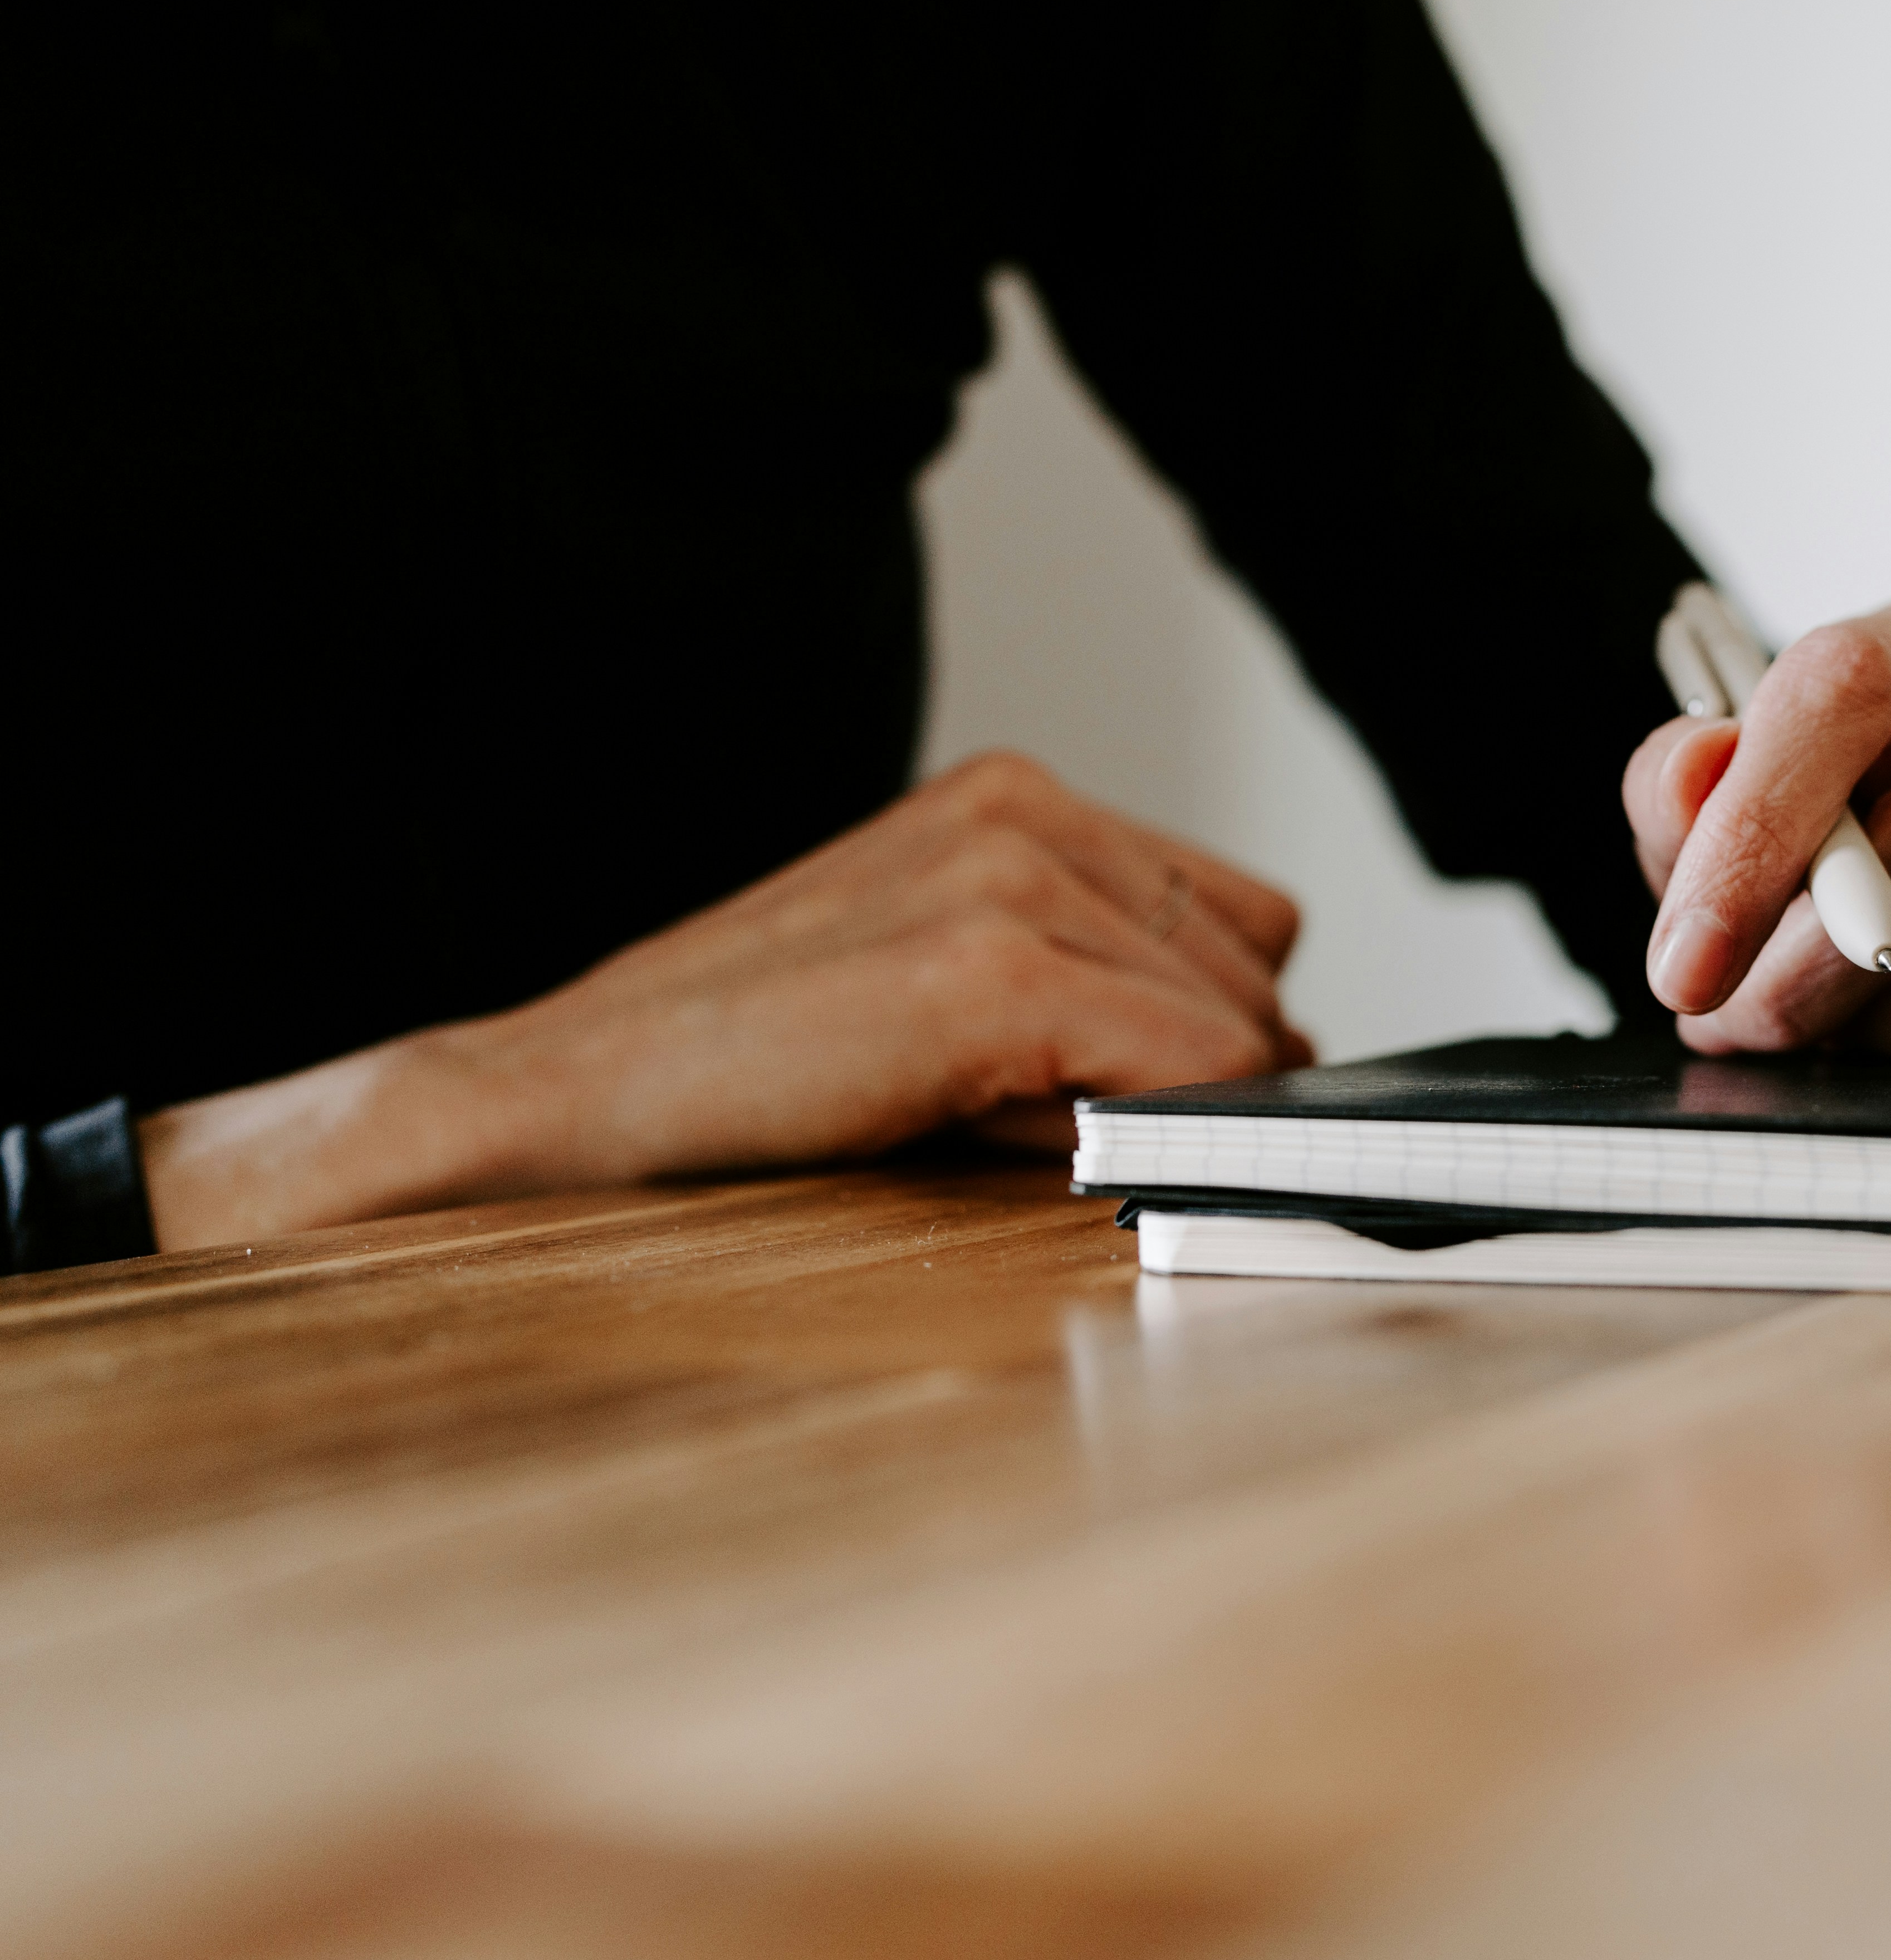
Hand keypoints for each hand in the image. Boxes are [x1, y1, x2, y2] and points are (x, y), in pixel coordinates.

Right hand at [139, 754, 1306, 1249]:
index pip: (1234, 914)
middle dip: (1197, 1066)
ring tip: (1019, 1140)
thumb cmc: (747, 1073)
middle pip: (1253, 965)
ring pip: (1234, 1019)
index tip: (1179, 1099)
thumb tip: (1257, 1061)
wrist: (564, 1109)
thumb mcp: (941, 991)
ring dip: (1163, 1104)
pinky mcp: (991, 971)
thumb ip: (1084, 986)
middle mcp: (1021, 813)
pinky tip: (1064, 1158)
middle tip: (1075, 1134)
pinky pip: (1194, 1063)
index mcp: (1012, 800)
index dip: (1217, 1020)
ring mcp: (1007, 881)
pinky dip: (1171, 1129)